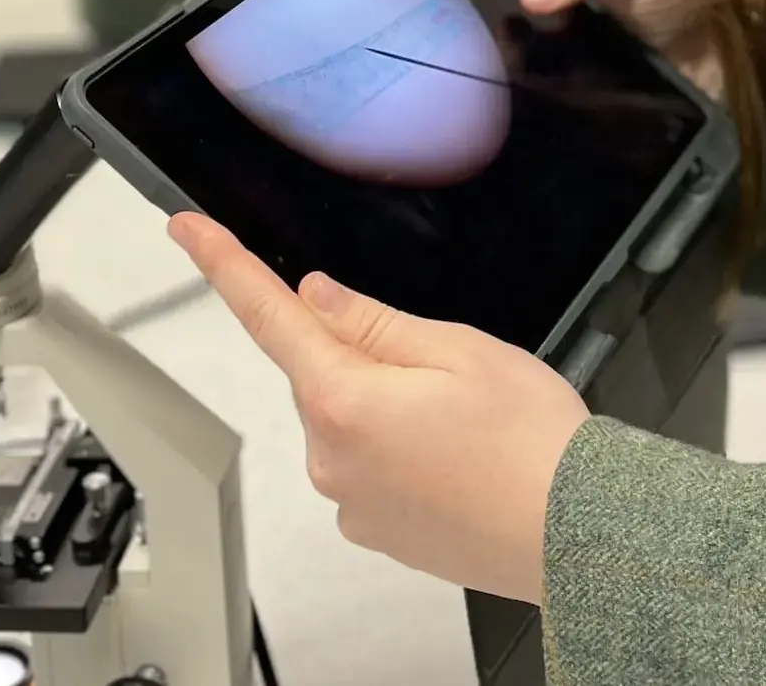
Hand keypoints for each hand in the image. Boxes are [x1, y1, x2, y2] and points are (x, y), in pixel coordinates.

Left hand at [170, 212, 587, 603]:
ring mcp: (350, 502)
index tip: (187, 231)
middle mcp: (331, 457)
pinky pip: (370, 469)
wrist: (578, 534)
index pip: (266, 313)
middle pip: (322, 373)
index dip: (222, 264)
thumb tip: (316, 297)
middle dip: (366, 356)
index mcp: (342, 398)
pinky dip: (402, 454)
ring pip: (348, 423)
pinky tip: (459, 459)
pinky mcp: (375, 532)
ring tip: (468, 425)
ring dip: (389, 409)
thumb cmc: (531, 445)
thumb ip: (374, 321)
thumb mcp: (458, 349)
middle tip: (448, 370)